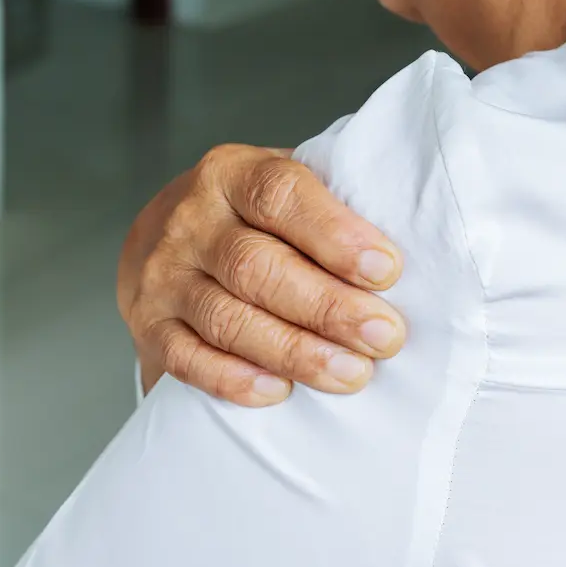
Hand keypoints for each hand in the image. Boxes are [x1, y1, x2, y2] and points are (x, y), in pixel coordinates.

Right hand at [117, 144, 405, 406]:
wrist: (162, 236)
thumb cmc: (251, 218)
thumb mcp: (282, 190)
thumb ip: (332, 206)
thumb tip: (417, 243)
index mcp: (231, 173)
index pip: (280, 195)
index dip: (335, 234)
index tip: (387, 270)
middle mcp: (189, 220)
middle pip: (256, 266)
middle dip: (327, 306)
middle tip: (384, 336)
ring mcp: (162, 276)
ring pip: (226, 318)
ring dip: (294, 352)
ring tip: (351, 374)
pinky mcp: (148, 327)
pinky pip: (188, 359)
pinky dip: (234, 379)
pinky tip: (280, 393)